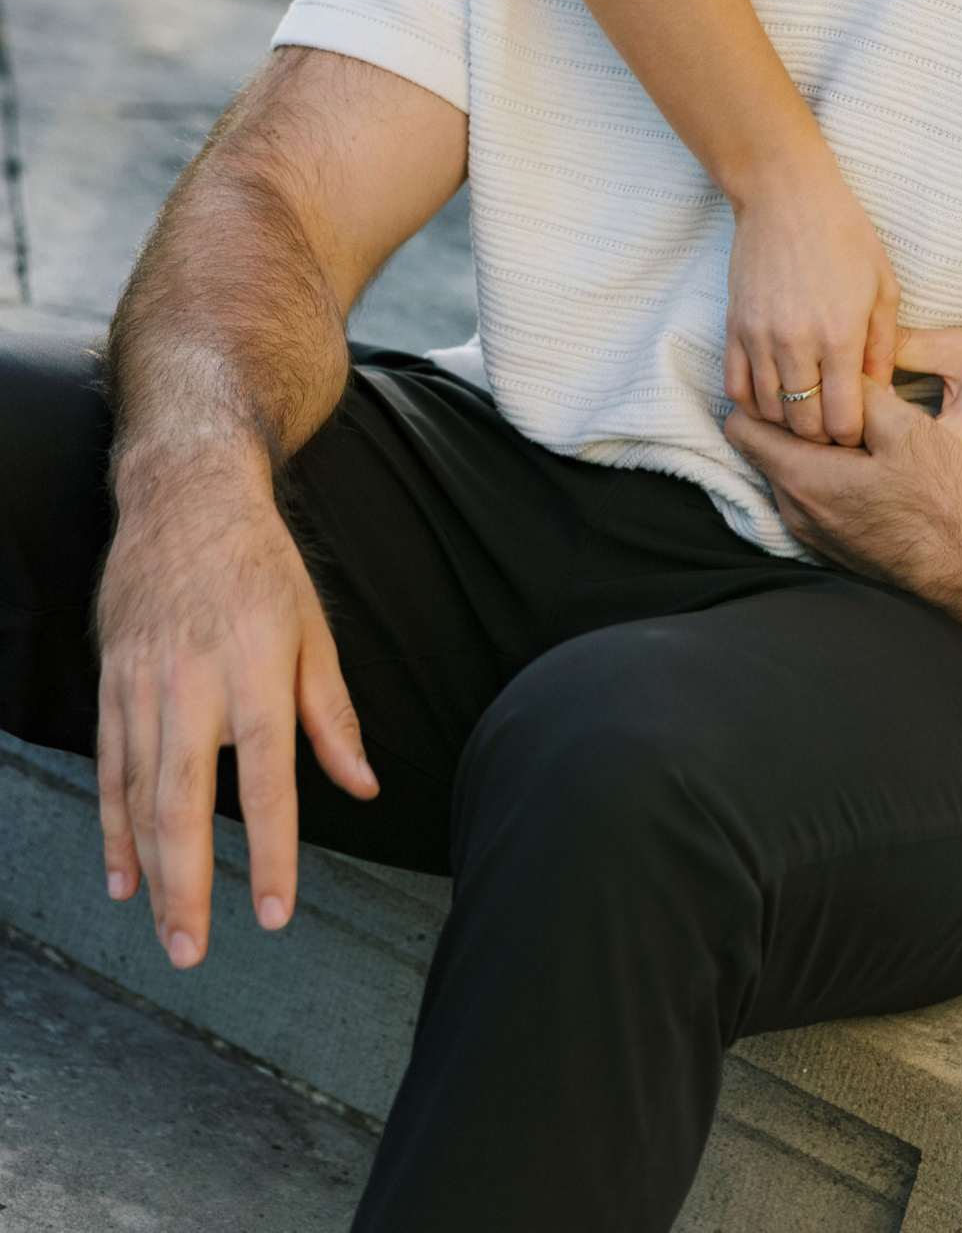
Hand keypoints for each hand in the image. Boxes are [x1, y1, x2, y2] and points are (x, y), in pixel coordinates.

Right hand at [95, 445, 377, 969]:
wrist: (184, 495)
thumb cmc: (261, 565)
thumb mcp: (314, 628)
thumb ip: (332, 715)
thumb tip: (364, 785)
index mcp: (257, 667)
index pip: (266, 778)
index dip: (270, 851)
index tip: (274, 913)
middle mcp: (194, 679)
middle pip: (185, 800)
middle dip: (188, 885)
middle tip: (194, 953)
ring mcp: (143, 681)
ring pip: (140, 793)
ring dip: (150, 869)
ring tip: (166, 930)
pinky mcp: (111, 680)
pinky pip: (110, 767)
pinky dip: (114, 826)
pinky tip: (124, 873)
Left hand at [724, 380, 961, 650]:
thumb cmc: (940, 499)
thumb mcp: (908, 428)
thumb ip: (859, 394)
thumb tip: (830, 371)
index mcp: (804, 478)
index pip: (739, 426)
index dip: (764, 395)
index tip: (800, 383)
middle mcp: (794, 511)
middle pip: (763, 450)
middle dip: (791, 421)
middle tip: (839, 404)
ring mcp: (809, 534)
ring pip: (786, 474)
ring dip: (811, 451)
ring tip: (859, 437)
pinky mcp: (827, 547)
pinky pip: (807, 500)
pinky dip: (824, 478)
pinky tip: (868, 469)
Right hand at [725, 147, 898, 448]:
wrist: (785, 195)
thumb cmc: (845, 235)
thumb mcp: (883, 288)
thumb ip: (883, 347)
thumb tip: (882, 395)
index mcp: (840, 335)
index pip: (843, 420)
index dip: (853, 437)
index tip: (858, 430)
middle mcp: (797, 343)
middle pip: (804, 425)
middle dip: (822, 437)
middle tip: (833, 427)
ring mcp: (759, 337)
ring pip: (769, 412)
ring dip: (788, 422)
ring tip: (805, 413)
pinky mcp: (733, 327)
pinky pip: (735, 387)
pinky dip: (753, 404)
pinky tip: (772, 398)